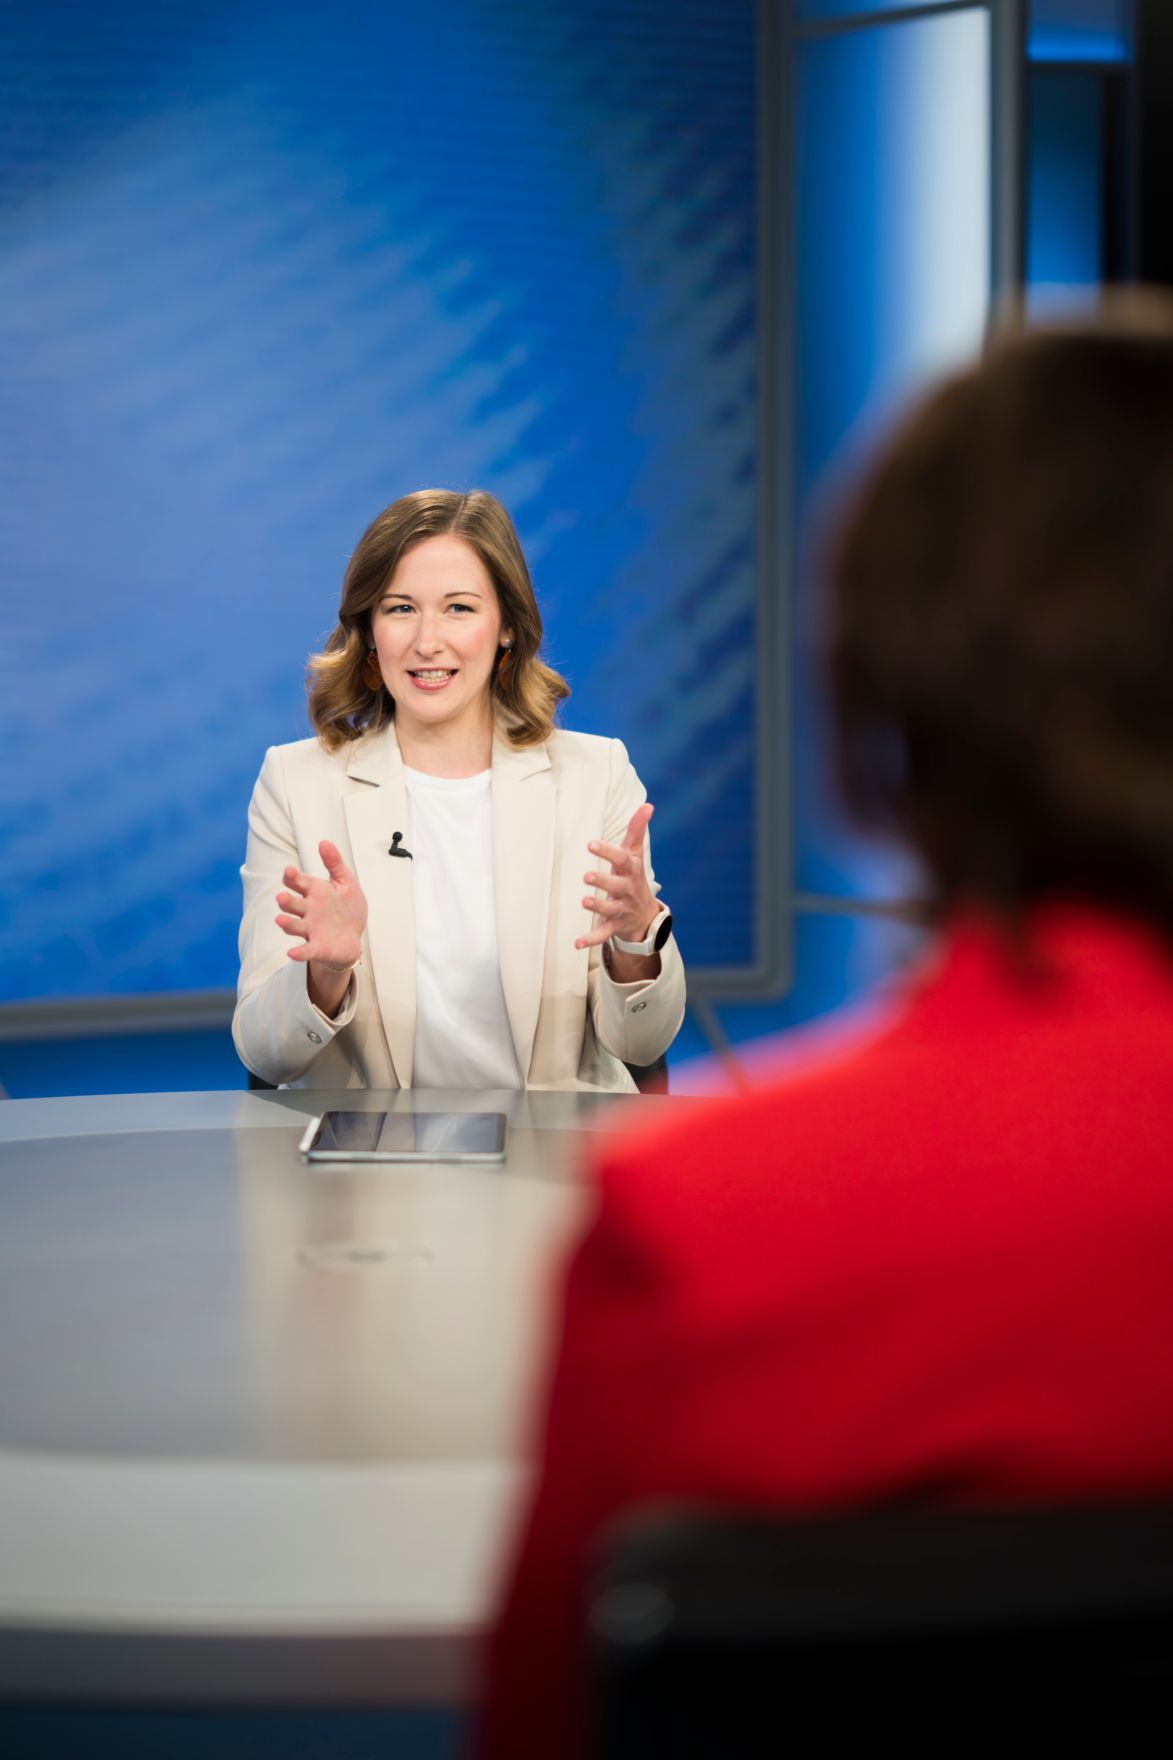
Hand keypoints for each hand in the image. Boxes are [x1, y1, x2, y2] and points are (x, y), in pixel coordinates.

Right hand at [276, 840, 367, 970]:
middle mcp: (308, 910)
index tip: (289, 871)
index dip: (292, 877)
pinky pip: (306, 950)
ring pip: (294, 926)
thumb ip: (335, 864)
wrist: (353, 937)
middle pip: (292, 904)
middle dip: (286, 901)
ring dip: (287, 924)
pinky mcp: (317, 947)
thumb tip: (323, 842)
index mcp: (314, 892)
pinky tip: (291, 953)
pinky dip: (299, 952)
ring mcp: (311, 929)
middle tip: (282, 897)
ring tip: (280, 920)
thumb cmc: (347, 909)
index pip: (298, 882)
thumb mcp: (346, 883)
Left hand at [575, 802, 657, 951]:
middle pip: (616, 885)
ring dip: (597, 906)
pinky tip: (576, 943)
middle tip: (586, 876)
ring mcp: (622, 909)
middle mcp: (627, 890)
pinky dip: (591, 939)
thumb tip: (647, 805)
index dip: (607, 852)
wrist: (646, 915)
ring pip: (610, 909)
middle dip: (602, 881)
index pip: (621, 859)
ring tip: (583, 902)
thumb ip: (637, 830)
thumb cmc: (633, 877)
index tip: (591, 844)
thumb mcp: (636, 854)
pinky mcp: (615, 925)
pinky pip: (603, 933)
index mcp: (630, 870)